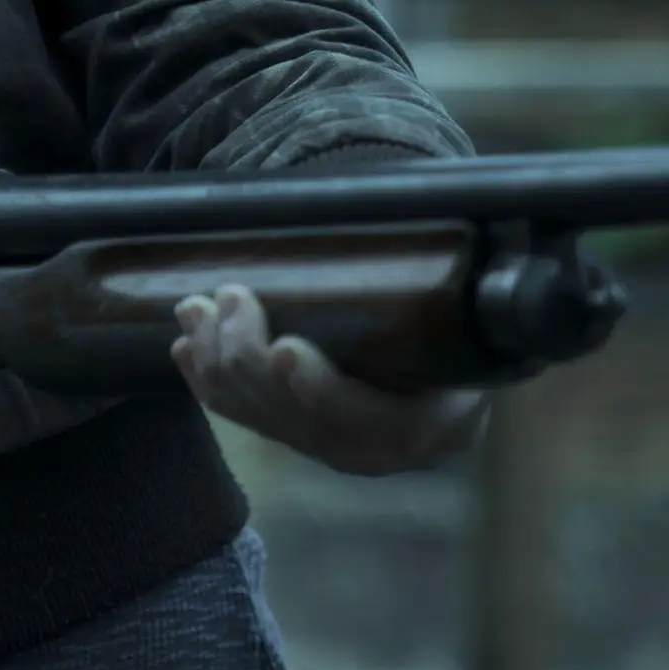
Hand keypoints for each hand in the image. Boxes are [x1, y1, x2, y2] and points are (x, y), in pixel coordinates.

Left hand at [169, 282, 486, 476]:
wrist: (457, 384)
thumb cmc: (470, 333)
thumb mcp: (482, 325)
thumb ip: (465, 293)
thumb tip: (463, 217)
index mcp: (430, 425)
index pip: (367, 420)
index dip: (321, 391)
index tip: (287, 348)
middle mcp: (376, 452)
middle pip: (298, 421)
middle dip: (251, 359)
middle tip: (230, 296)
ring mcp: (333, 451)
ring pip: (262, 420)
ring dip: (219, 365)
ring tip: (194, 310)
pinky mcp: (300, 442)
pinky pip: (247, 421)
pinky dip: (211, 387)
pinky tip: (186, 350)